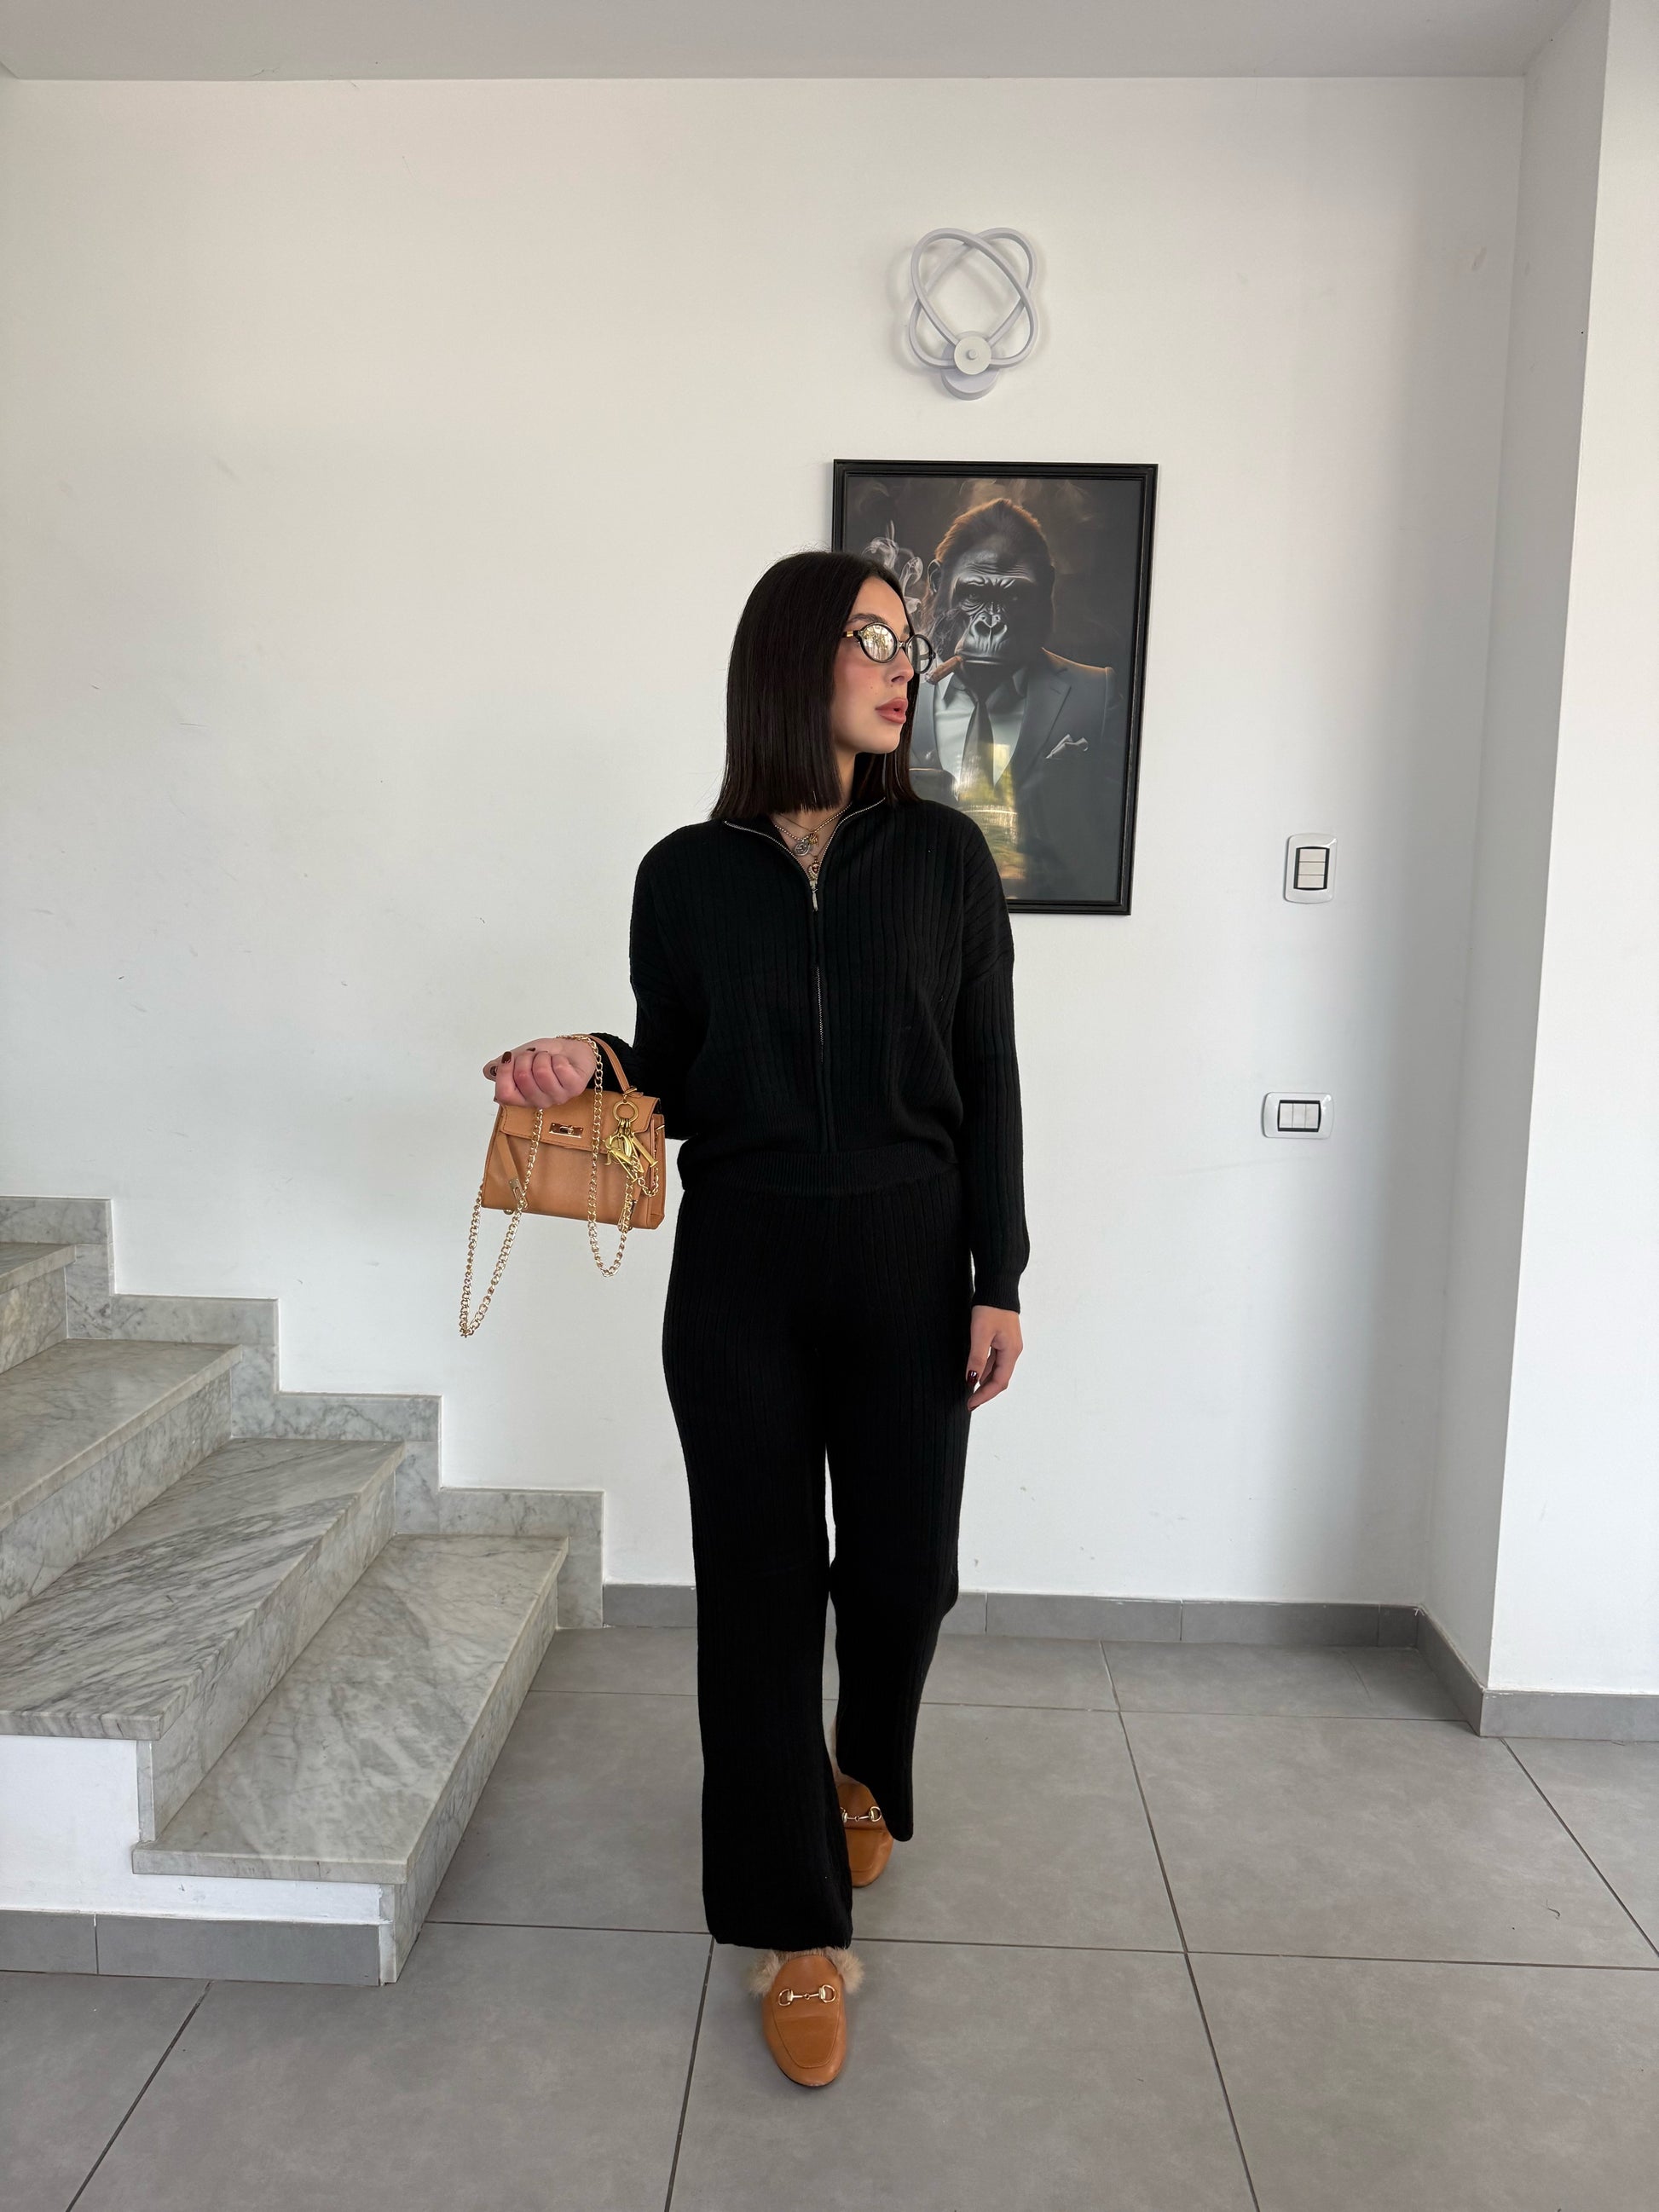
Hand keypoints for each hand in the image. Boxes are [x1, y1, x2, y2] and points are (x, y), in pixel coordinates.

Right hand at [482, 1035, 597, 1108]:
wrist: (570, 1050)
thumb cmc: (545, 1056)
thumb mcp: (518, 1057)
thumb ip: (502, 1065)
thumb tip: (490, 1070)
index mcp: (521, 1097)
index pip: (504, 1094)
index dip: (505, 1072)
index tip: (509, 1057)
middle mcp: (538, 1101)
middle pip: (522, 1078)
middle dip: (526, 1058)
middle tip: (534, 1056)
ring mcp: (557, 1097)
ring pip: (542, 1072)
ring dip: (543, 1057)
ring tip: (548, 1058)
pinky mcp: (574, 1088)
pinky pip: (560, 1068)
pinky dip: (559, 1057)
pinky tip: (562, 1061)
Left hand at [966, 1305, 1021, 1408]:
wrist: (998, 1287)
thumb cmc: (990, 1308)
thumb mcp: (980, 1334)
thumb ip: (976, 1358)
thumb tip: (971, 1380)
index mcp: (1011, 1352)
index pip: (999, 1382)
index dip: (984, 1395)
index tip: (970, 1404)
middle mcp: (1013, 1351)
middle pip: (1000, 1379)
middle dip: (985, 1392)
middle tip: (969, 1402)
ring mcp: (1009, 1346)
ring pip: (998, 1371)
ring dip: (985, 1382)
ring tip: (970, 1391)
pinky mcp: (1004, 1340)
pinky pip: (995, 1361)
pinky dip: (986, 1370)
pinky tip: (975, 1373)